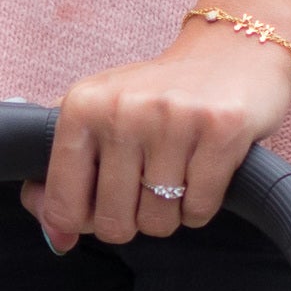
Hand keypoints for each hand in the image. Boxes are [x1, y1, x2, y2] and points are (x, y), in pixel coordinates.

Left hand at [24, 20, 290, 252]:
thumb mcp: (100, 118)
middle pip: (113, 222)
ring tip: (177, 173)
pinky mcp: (222, 129)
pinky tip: (202, 171)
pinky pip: (199, 209)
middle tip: (147, 187)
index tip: (102, 204)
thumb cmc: (158, 95)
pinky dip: (201, 205)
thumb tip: (57, 240)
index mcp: (82, 107)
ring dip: (169, 212)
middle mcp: (123, 110)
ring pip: (158, 221)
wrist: (233, 49)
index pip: (64, 205)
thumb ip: (67, 178)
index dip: (84, 222)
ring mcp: (173, 119)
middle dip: (132, 220)